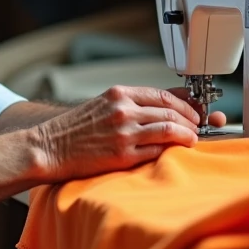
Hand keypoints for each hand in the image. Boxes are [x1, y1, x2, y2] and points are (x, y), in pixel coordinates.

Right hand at [33, 85, 221, 182]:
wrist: (50, 147)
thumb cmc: (75, 128)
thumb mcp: (103, 104)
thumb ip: (131, 103)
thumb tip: (164, 104)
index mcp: (119, 94)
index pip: (163, 94)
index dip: (185, 103)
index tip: (195, 109)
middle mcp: (123, 110)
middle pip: (170, 111)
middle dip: (191, 119)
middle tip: (198, 126)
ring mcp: (124, 132)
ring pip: (169, 128)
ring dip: (187, 134)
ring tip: (192, 138)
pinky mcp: (122, 154)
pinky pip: (157, 149)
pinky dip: (171, 149)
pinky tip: (175, 150)